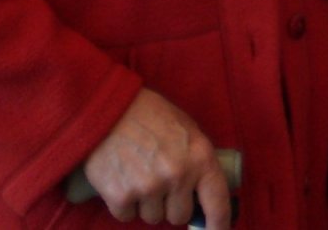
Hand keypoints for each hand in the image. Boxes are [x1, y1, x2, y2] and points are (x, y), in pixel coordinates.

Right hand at [81, 88, 231, 226]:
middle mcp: (178, 176)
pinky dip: (124, 204)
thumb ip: (197, 161)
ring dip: (147, 204)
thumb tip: (203, 195)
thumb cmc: (151, 117)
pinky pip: (127, 216)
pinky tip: (122, 179)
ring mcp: (149, 188)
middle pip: (180, 216)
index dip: (219, 223)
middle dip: (171, 205)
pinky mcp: (120, 196)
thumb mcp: (187, 131)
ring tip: (139, 174)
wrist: (109, 110)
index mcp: (200, 158)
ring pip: (153, 217)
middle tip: (161, 183)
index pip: (217, 201)